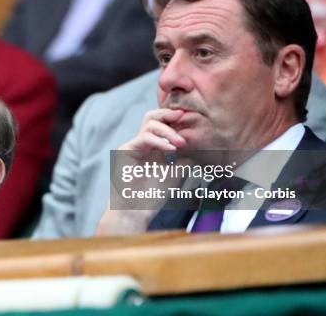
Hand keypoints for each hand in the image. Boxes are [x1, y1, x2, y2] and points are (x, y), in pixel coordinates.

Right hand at [96, 109, 186, 235]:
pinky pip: (143, 138)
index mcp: (154, 147)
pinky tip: (171, 148)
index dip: (176, 119)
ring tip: (181, 142)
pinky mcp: (125, 151)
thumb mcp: (175, 172)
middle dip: (169, 114)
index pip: (163, 124)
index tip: (192, 119)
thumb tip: (200, 145)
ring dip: (168, 130)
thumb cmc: (153, 195)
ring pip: (149, 124)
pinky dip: (159, 140)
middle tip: (185, 117)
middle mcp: (142, 143)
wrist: (136, 211)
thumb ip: (185, 157)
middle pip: (152, 117)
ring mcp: (133, 146)